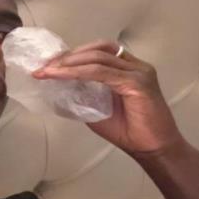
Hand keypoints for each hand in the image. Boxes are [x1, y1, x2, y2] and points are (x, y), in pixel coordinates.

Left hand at [31, 39, 185, 158]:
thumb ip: (85, 95)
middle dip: (68, 56)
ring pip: (98, 58)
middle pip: (98, 49)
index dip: (73, 55)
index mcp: (129, 68)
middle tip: (44, 66)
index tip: (49, 64)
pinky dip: (79, 72)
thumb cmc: (130, 132)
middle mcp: (135, 65)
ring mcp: (138, 71)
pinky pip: (102, 72)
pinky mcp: (137, 82)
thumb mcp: (99, 109)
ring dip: (70, 63)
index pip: (99, 52)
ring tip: (49, 71)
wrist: (153, 149)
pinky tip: (62, 76)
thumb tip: (61, 87)